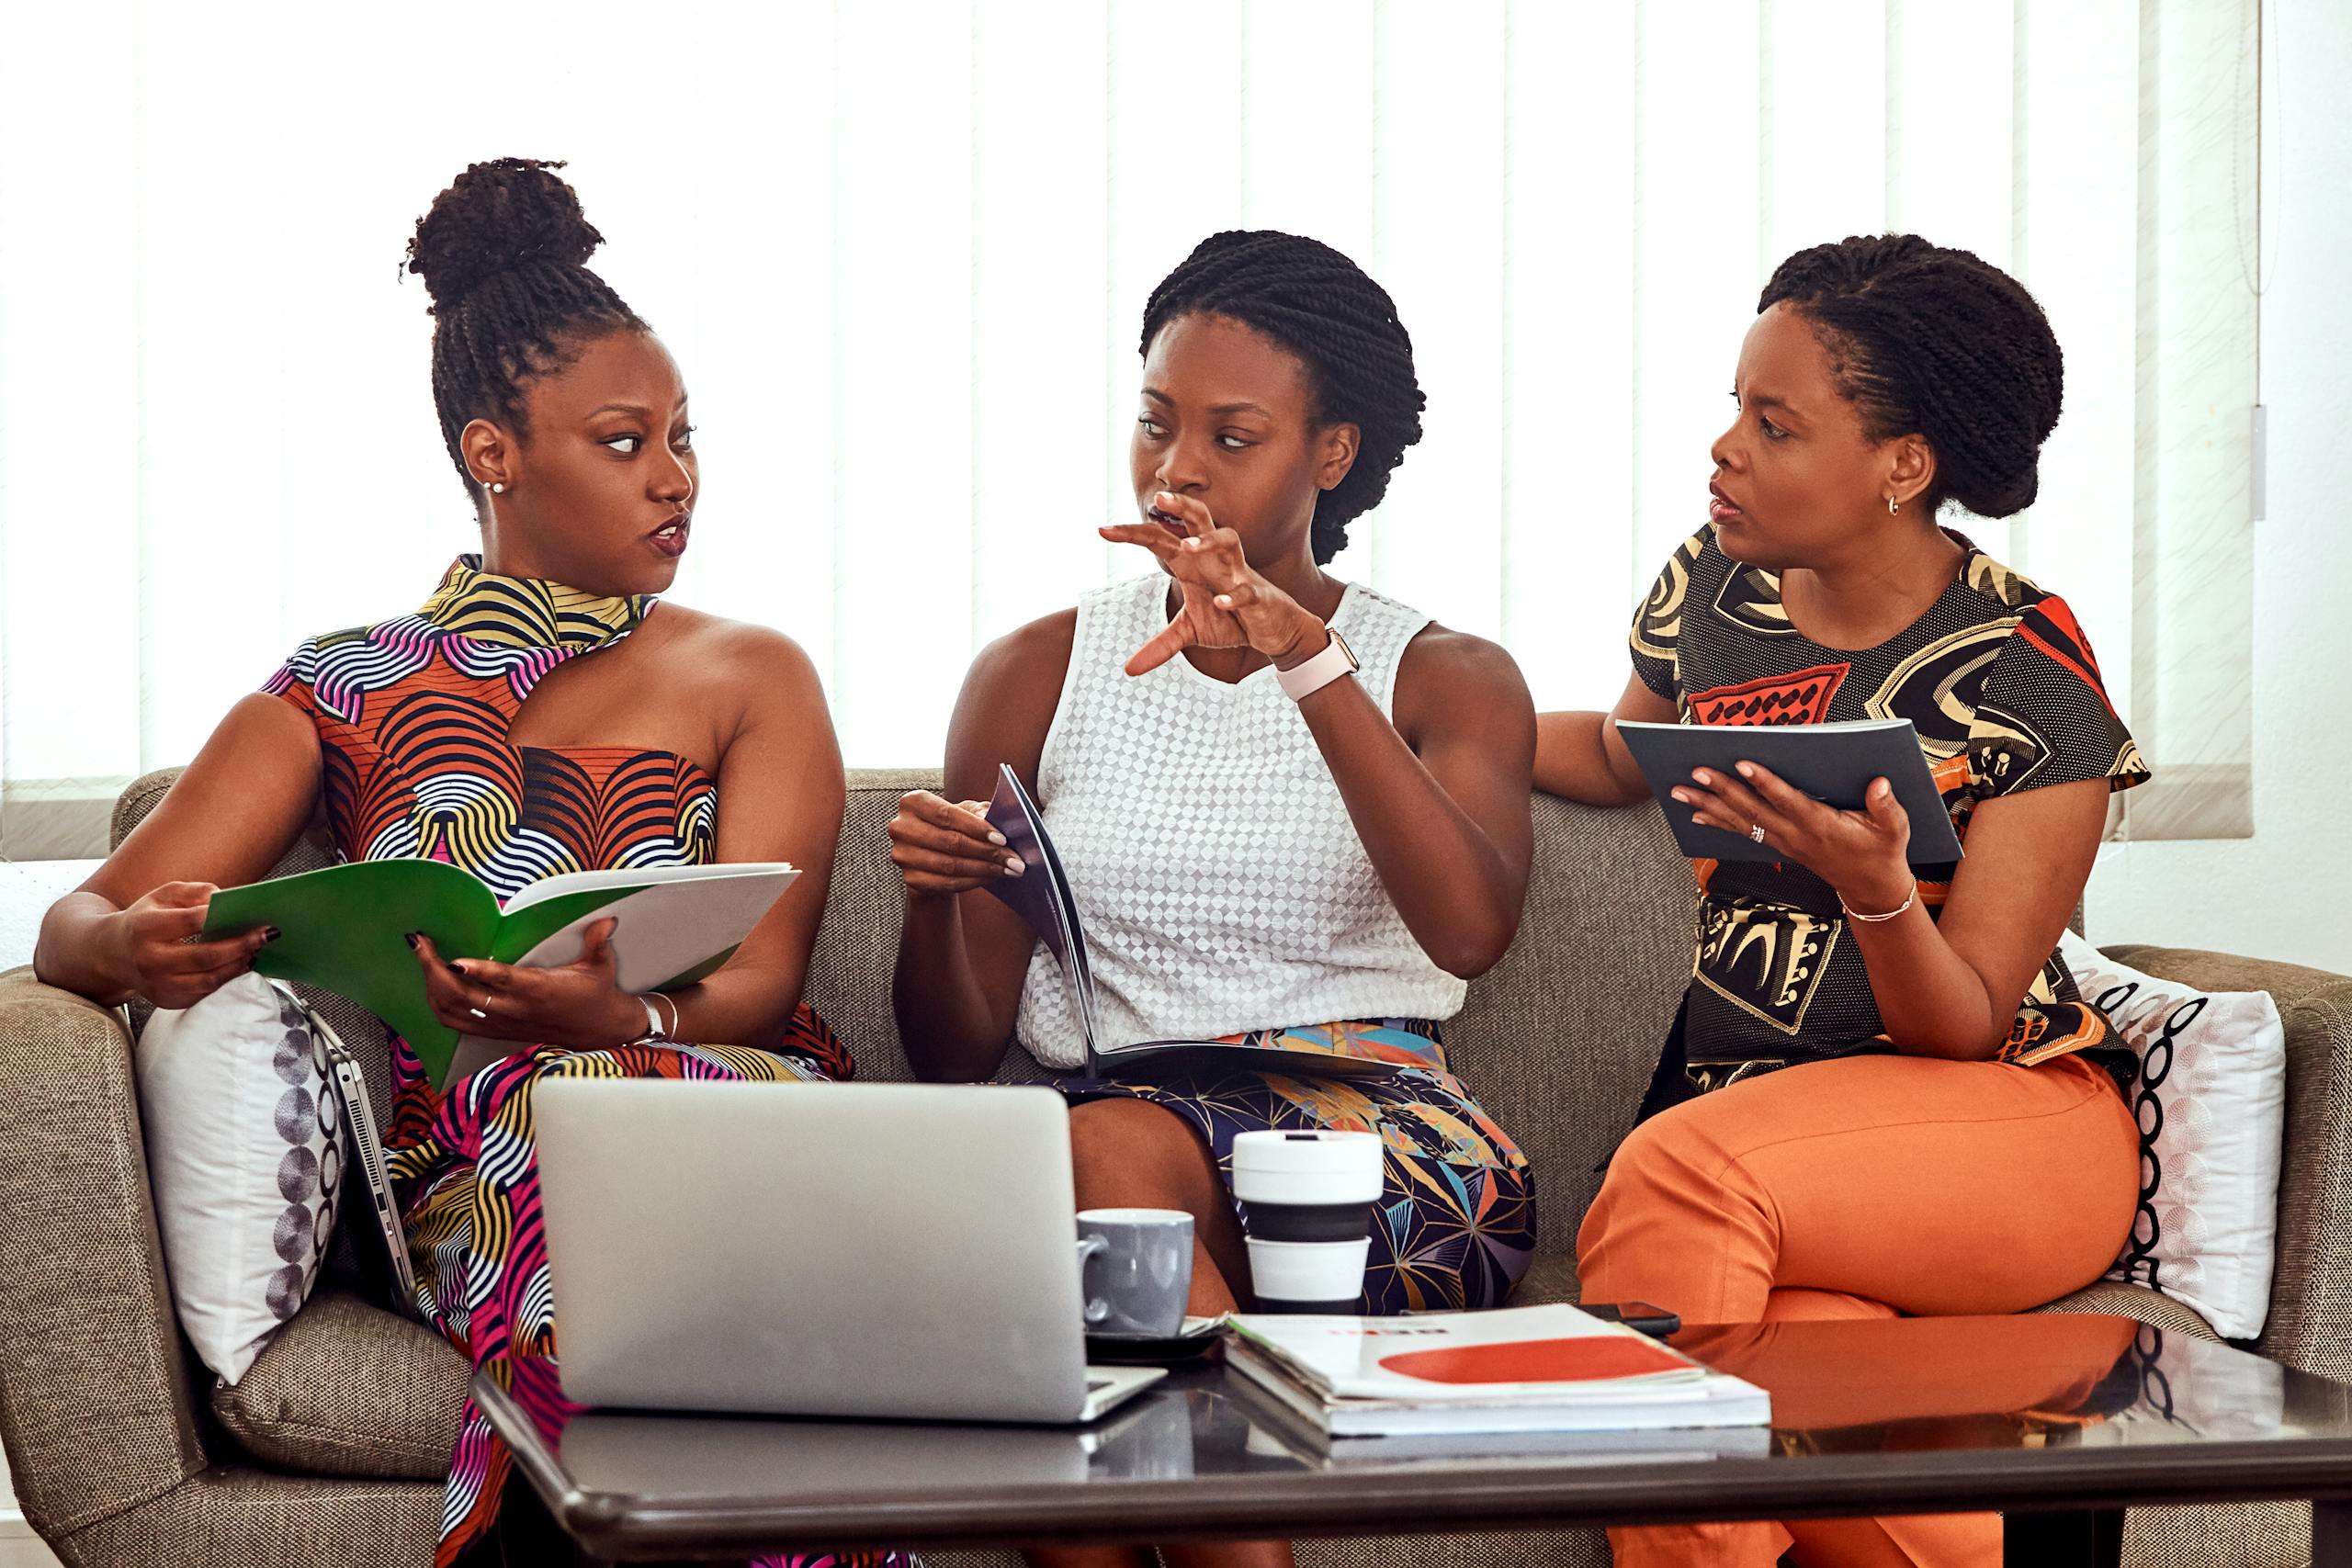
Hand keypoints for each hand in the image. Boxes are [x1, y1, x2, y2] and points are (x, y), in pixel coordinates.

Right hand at [108, 881, 277, 1009]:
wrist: (112, 953)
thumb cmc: (145, 919)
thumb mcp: (162, 895)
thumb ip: (194, 891)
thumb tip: (224, 898)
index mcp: (145, 928)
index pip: (189, 922)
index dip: (220, 917)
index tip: (248, 913)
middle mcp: (149, 959)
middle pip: (204, 956)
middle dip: (240, 946)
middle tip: (266, 935)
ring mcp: (157, 984)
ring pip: (208, 980)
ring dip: (239, 966)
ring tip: (257, 951)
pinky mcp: (167, 1000)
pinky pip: (204, 993)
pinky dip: (227, 980)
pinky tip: (241, 966)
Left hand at [409, 917, 643, 1048]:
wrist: (598, 1030)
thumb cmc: (596, 993)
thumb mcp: (600, 965)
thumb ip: (597, 941)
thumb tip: (606, 921)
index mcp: (539, 990)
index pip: (503, 981)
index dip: (478, 972)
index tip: (454, 960)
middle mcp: (515, 1009)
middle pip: (464, 996)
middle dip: (434, 970)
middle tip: (420, 944)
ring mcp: (502, 1023)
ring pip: (454, 1011)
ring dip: (431, 987)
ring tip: (422, 958)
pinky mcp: (496, 1031)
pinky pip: (456, 1023)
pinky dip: (438, 1004)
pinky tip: (431, 985)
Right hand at [888, 790, 1025, 898]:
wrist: (933, 853)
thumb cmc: (953, 825)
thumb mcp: (966, 811)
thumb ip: (979, 811)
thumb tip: (991, 818)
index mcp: (913, 802)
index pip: (947, 815)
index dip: (976, 828)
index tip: (1003, 839)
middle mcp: (900, 827)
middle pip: (950, 842)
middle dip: (987, 852)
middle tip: (1014, 861)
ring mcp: (902, 855)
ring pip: (950, 866)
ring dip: (984, 870)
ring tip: (1009, 870)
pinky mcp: (909, 879)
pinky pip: (946, 883)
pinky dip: (973, 882)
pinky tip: (991, 878)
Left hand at [1098, 491, 1328, 676]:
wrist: (1272, 631)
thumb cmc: (1230, 620)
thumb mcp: (1191, 632)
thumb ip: (1160, 645)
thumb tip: (1129, 669)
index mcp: (1193, 563)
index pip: (1161, 539)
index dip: (1132, 533)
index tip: (1102, 529)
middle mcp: (1215, 560)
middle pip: (1200, 519)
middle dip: (1181, 506)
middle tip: (1159, 497)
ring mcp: (1237, 574)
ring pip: (1229, 540)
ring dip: (1208, 541)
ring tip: (1186, 545)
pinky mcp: (1257, 596)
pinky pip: (1246, 589)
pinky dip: (1234, 595)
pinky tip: (1220, 603)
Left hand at [1672, 761, 1915, 913]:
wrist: (1871, 888)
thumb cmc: (1882, 851)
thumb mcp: (1894, 829)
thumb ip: (1885, 806)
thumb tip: (1881, 782)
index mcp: (1821, 825)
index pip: (1788, 801)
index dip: (1766, 783)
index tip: (1743, 764)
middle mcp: (1795, 835)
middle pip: (1753, 810)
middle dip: (1722, 790)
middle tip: (1696, 772)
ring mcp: (1784, 842)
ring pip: (1740, 821)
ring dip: (1708, 805)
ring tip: (1679, 791)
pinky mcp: (1779, 846)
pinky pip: (1743, 832)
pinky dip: (1718, 821)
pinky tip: (1695, 814)